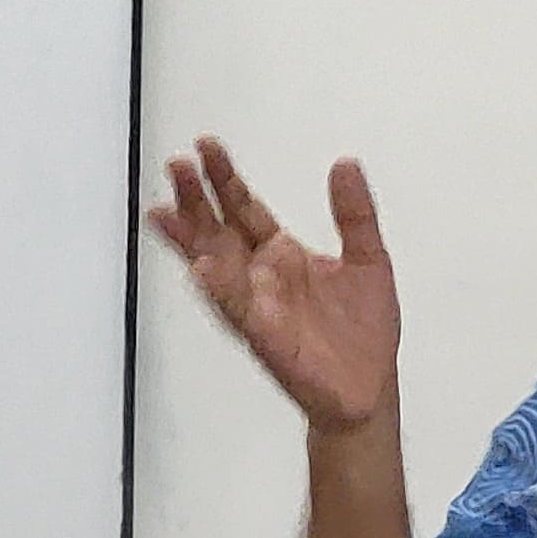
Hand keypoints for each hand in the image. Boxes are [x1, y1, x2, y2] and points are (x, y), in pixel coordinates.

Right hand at [150, 137, 400, 434]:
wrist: (370, 391)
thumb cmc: (363, 331)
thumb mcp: (369, 258)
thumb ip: (355, 213)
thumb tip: (346, 163)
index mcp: (282, 254)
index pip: (244, 208)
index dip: (225, 178)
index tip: (206, 146)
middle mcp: (260, 277)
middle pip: (218, 230)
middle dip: (196, 200)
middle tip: (177, 166)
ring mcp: (258, 306)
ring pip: (215, 267)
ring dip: (190, 241)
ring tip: (166, 212)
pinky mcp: (266, 338)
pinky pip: (237, 310)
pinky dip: (220, 290)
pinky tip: (202, 268)